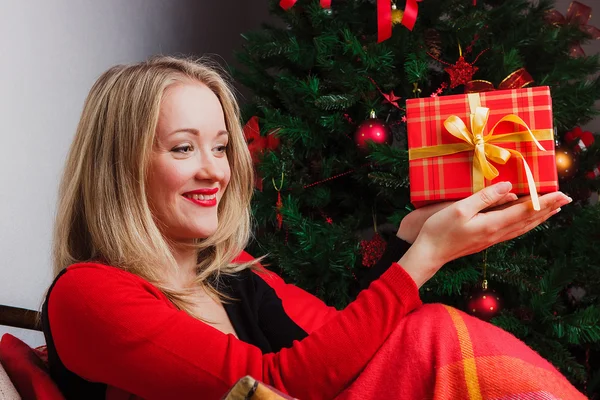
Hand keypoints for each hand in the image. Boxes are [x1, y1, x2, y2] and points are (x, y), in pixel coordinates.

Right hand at [398, 182, 571, 286]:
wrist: (429, 253)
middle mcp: (496, 234)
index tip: (561, 193)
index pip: (525, 210)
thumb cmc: (439, 230)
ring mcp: (491, 239)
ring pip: (522, 227)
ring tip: (553, 210)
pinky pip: (513, 231)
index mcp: (491, 224)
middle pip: (528, 220)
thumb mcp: (460, 208)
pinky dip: (526, 224)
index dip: (544, 201)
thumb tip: (508, 187)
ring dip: (539, 217)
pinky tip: (527, 222)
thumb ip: (485, 197)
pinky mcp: (485, 241)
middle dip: (548, 208)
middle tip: (566, 199)